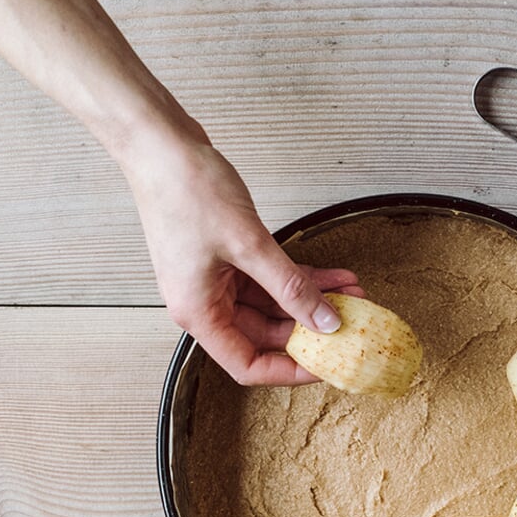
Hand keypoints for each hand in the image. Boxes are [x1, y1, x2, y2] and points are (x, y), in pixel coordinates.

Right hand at [124, 130, 363, 384]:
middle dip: (313, 330)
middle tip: (354, 324)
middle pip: (266, 336)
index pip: (247, 364)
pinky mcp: (227, 258)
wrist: (161, 145)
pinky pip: (271, 280)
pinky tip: (336, 277)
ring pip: (274, 306)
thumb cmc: (187, 191)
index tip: (328, 365)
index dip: (289, 371)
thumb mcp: (250, 245)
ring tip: (355, 296)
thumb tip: (326, 323)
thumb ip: (291, 287)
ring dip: (313, 301)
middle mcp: (205, 302)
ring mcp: (216, 280)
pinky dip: (302, 279)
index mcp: (199, 312)